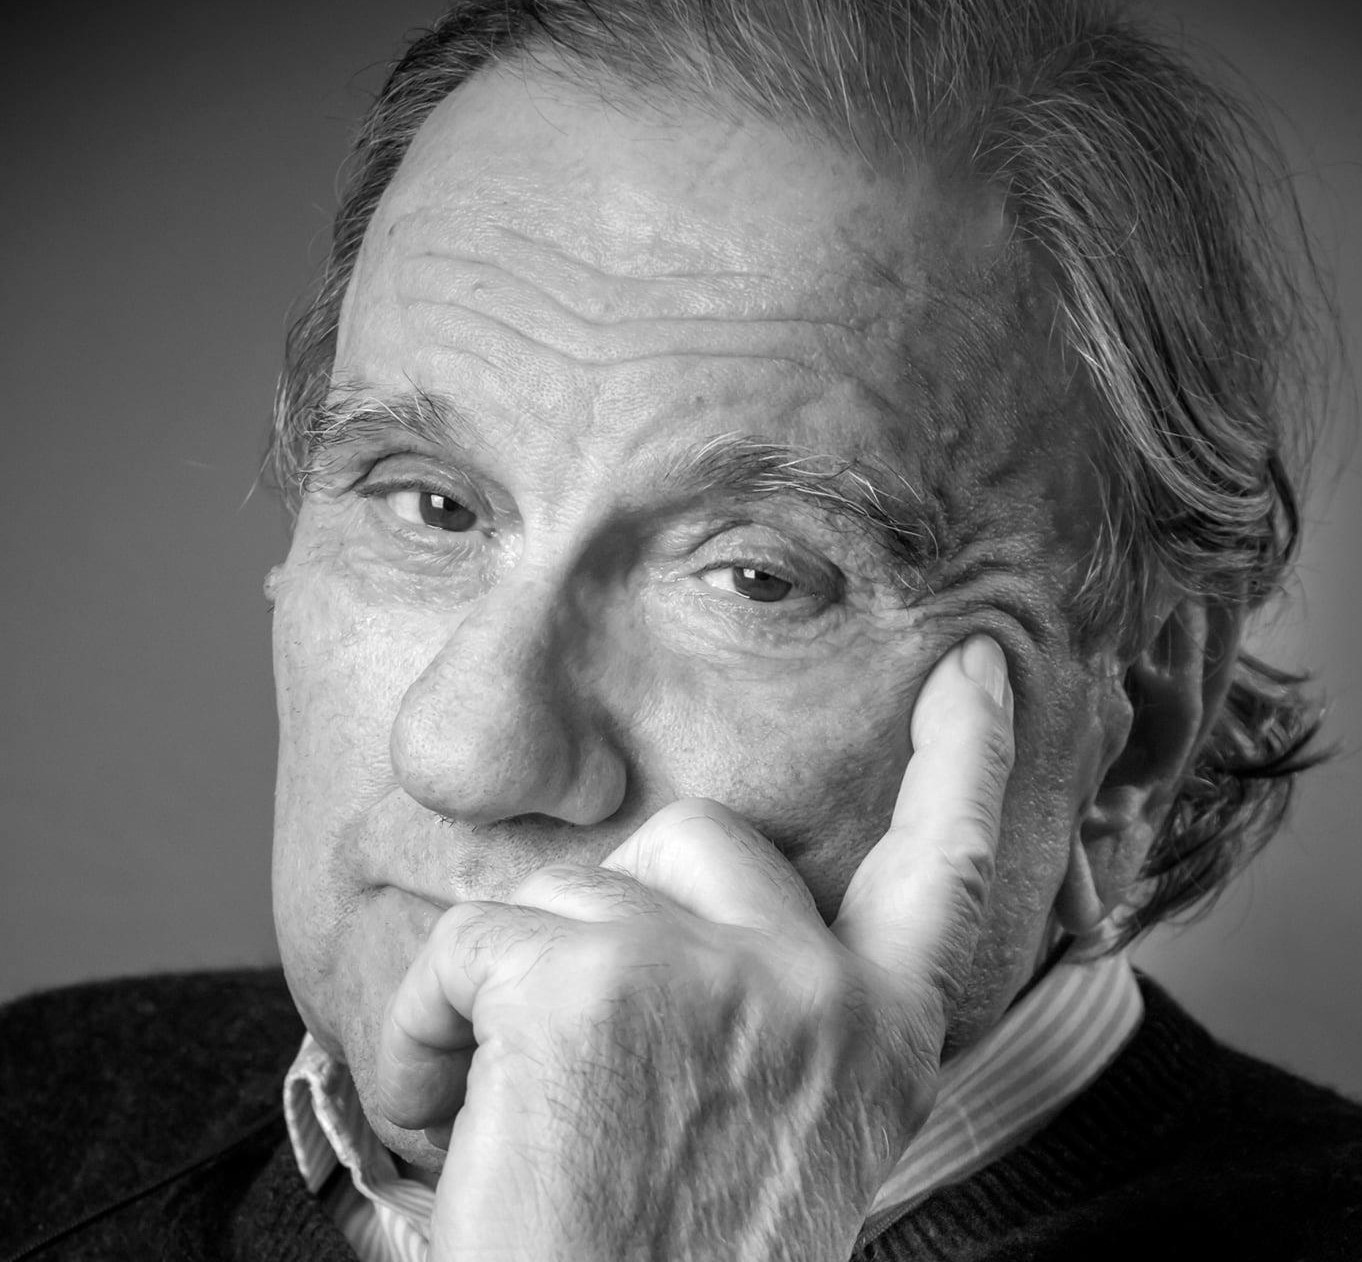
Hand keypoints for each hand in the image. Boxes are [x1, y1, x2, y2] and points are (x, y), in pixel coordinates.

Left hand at [376, 634, 1013, 1259]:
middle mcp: (814, 988)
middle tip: (576, 1038)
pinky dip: (428, 1027)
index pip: (947, 863)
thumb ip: (790, 1020)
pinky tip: (449, 1119)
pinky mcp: (585, 978)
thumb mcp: (787, 1142)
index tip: (976, 668)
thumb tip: (716, 921)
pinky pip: (469, 943)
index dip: (968, 754)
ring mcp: (707, 970)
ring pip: (565, 891)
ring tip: (505, 1110)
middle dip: (616, 907)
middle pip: (695, 835)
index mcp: (879, 1039)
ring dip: (508, 989)